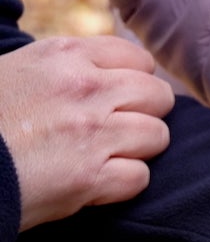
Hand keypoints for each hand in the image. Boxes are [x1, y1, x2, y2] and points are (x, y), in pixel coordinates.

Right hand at [0, 37, 173, 230]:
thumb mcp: (19, 71)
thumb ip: (67, 67)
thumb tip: (111, 73)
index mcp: (65, 56)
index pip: (139, 60)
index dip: (135, 82)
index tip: (120, 98)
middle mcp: (85, 88)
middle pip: (158, 96)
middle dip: (145, 114)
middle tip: (119, 129)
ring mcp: (91, 133)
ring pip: (157, 135)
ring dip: (137, 150)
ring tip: (106, 156)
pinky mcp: (89, 177)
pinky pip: (139, 177)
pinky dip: (122, 184)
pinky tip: (97, 183)